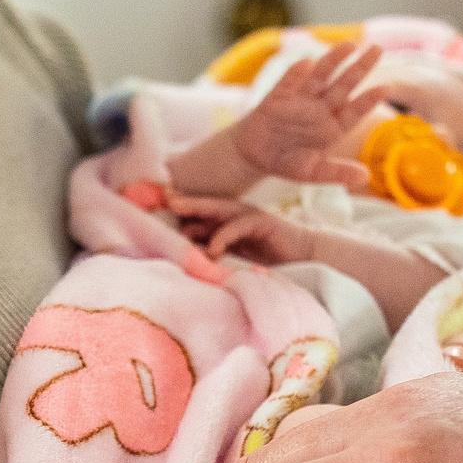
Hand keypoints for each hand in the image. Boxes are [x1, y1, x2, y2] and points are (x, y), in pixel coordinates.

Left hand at [168, 193, 316, 265]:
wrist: (305, 259)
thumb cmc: (269, 262)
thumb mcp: (236, 258)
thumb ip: (215, 254)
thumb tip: (189, 256)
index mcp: (228, 223)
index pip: (201, 215)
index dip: (181, 211)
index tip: (157, 209)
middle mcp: (237, 215)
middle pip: (206, 206)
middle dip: (185, 202)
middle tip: (163, 199)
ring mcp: (251, 216)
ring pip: (220, 210)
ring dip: (198, 209)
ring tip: (178, 209)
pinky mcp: (264, 223)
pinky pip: (239, 226)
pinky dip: (224, 236)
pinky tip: (213, 248)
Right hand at [229, 43, 382, 189]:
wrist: (254, 155)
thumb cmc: (287, 163)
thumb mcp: (313, 172)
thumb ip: (337, 173)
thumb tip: (365, 177)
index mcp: (333, 127)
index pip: (355, 111)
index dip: (369, 100)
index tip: (386, 88)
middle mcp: (321, 109)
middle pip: (344, 85)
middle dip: (360, 67)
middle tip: (378, 49)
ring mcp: (301, 100)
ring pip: (321, 76)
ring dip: (334, 60)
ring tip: (349, 46)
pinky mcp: (279, 96)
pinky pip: (289, 83)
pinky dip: (296, 74)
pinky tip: (306, 64)